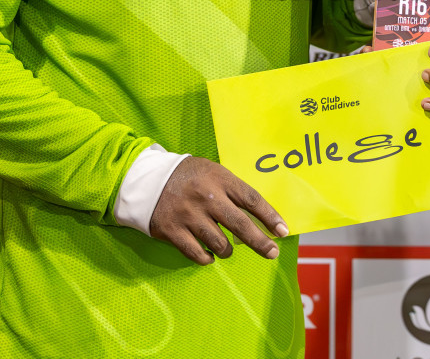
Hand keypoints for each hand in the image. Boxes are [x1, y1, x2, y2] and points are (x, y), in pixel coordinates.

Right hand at [148, 156, 287, 264]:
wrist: (146, 180)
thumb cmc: (187, 177)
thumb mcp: (212, 171)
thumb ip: (231, 189)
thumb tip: (258, 215)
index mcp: (219, 179)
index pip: (251, 199)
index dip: (269, 216)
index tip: (283, 231)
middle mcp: (206, 197)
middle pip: (240, 225)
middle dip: (260, 242)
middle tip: (272, 252)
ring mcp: (189, 215)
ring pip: (219, 243)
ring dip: (227, 250)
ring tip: (227, 249)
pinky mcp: (173, 231)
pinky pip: (197, 253)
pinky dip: (207, 258)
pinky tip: (209, 255)